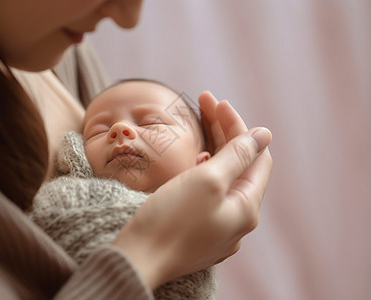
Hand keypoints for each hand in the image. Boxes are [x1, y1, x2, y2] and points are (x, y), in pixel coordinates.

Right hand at [113, 92, 272, 289]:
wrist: (137, 260)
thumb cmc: (171, 220)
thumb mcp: (208, 180)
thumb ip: (238, 155)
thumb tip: (264, 134)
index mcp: (245, 206)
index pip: (255, 156)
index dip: (238, 126)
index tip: (216, 102)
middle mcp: (236, 219)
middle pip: (238, 165)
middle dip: (224, 131)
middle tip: (204, 102)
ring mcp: (217, 226)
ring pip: (223, 178)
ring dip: (214, 148)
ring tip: (200, 125)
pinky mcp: (199, 230)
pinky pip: (209, 194)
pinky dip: (204, 172)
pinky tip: (195, 161)